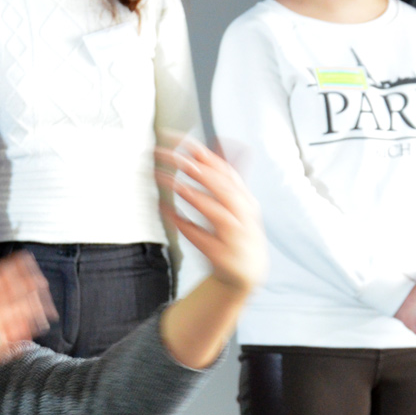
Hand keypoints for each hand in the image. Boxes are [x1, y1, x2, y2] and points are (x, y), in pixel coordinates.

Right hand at [0, 230, 55, 386]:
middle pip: (10, 300)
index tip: (30, 261)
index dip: (17, 269)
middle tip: (44, 283)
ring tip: (45, 309)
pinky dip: (16, 345)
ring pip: (11, 325)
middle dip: (30, 290)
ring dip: (30, 315)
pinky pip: (0, 351)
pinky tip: (28, 340)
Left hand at [155, 140, 266, 294]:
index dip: (205, 154)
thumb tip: (214, 146)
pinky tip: (168, 213)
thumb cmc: (237, 234)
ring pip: (217, 213)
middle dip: (198, 170)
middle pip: (222, 187)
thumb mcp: (235, 204)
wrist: (246, 273)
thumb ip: (223, 177)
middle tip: (175, 158)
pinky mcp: (222, 256)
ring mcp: (235, 236)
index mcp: (244, 199)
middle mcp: (243, 215)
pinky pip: (203, 239)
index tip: (183, 141)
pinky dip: (185, 225)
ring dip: (194, 196)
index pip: (226, 170)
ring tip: (173, 184)